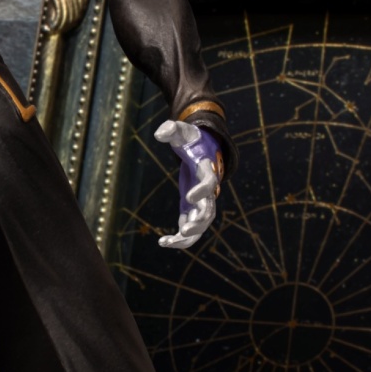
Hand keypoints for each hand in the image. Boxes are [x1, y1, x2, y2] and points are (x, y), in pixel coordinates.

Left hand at [154, 119, 221, 250]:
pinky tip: (163, 243)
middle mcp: (208, 190)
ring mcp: (201, 202)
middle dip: (199, 220)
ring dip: (189, 236)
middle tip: (186, 229)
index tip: (189, 197)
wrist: (200, 151)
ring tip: (170, 242)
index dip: (202, 190)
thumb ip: (172, 129)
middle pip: (209, 209)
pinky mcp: (191, 210)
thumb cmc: (191, 140)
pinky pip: (190, 229)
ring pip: (202, 224)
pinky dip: (180, 239)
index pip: (209, 182)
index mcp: (207, 170)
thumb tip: (160, 134)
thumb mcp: (182, 131)